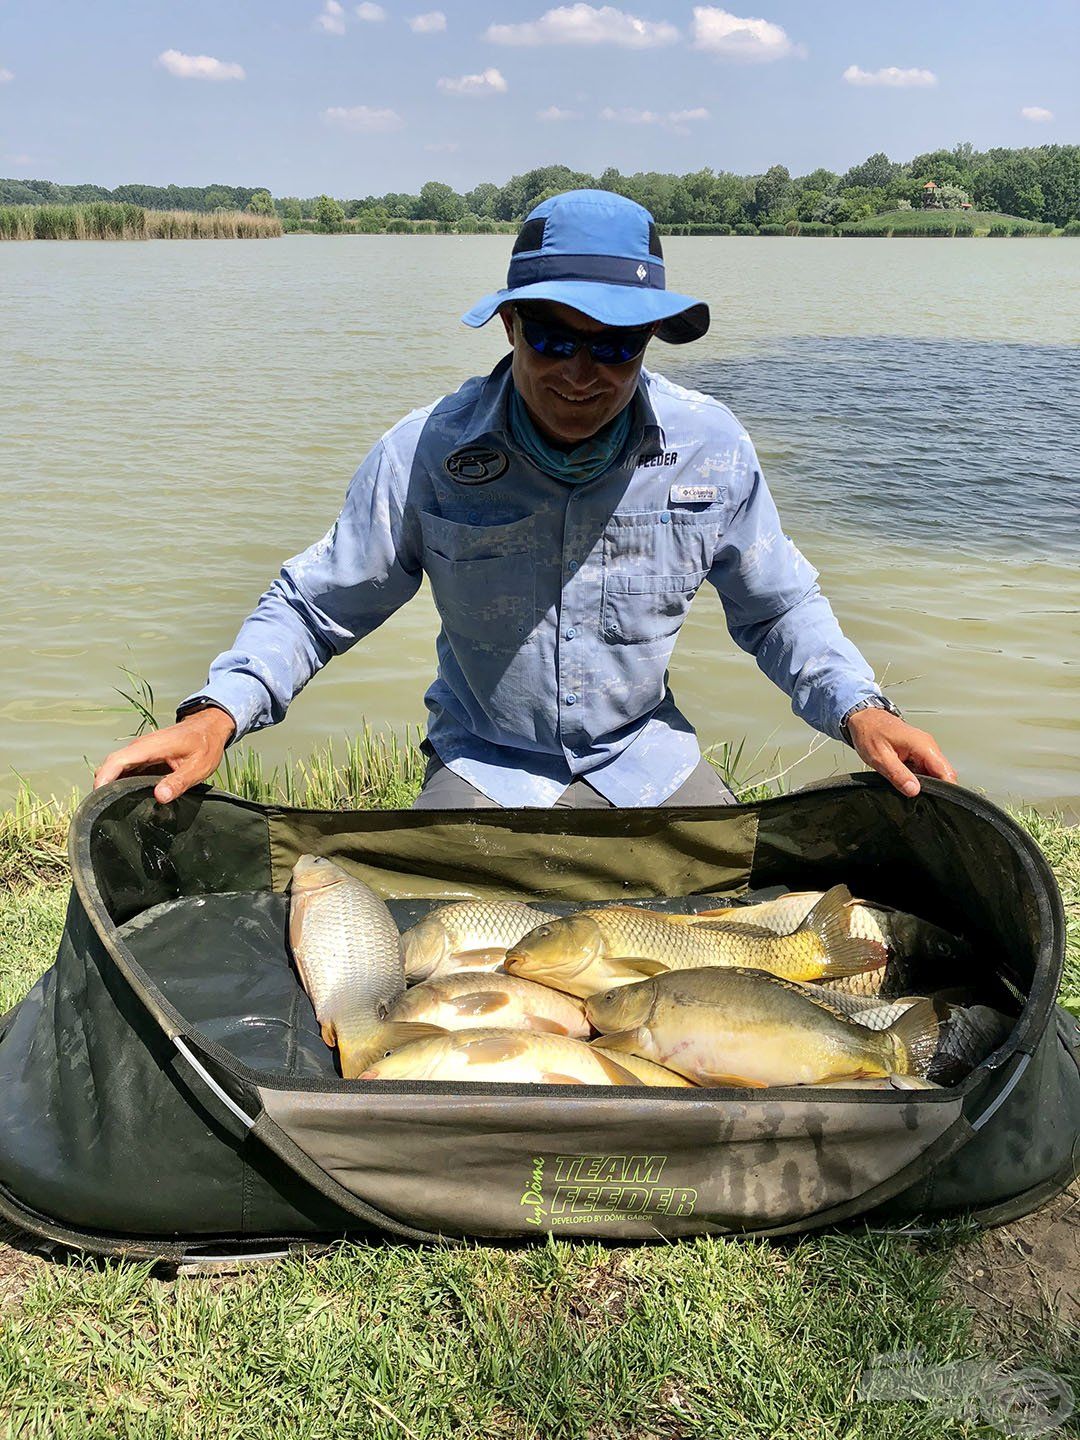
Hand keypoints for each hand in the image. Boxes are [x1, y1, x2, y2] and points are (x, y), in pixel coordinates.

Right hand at [93, 707, 236, 804]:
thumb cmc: (205, 744)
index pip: (117, 761)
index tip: (98, 799)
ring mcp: (140, 752)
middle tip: (104, 812)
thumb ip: (179, 782)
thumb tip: (160, 796)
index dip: (104, 779)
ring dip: (111, 786)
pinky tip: (126, 799)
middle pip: (111, 766)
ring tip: (112, 810)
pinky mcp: (144, 757)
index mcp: (150, 747)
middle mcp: (140, 748)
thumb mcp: (198, 766)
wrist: (208, 727)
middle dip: (103, 787)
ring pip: (116, 768)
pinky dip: (122, 783)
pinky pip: (126, 770)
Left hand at [845, 709, 956, 798]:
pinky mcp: (919, 752)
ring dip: (925, 783)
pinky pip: (925, 769)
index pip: (946, 771)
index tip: (939, 802)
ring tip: (907, 787)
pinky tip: (905, 780)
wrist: (864, 719)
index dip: (946, 790)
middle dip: (935, 789)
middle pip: (943, 773)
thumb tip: (914, 790)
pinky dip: (918, 777)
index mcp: (923, 745)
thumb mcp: (880, 758)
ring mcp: (924, 748)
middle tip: (917, 798)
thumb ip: (898, 775)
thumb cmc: (870, 732)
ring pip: (934, 772)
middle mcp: (928, 746)